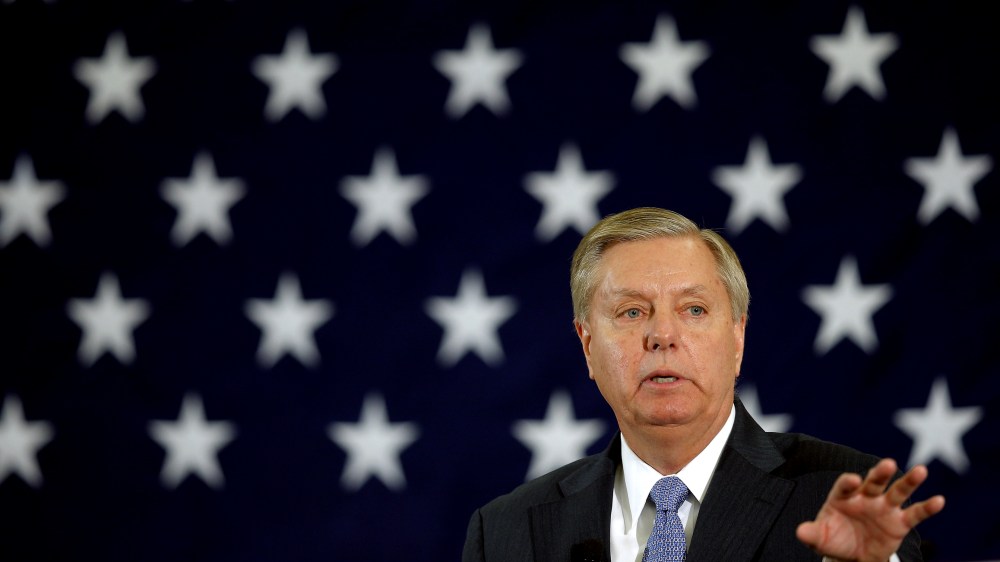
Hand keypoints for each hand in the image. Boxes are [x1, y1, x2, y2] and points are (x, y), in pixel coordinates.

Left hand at [796, 458, 944, 561]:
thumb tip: (800, 531)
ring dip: (909, 481)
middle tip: (889, 463)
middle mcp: (865, 497)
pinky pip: (915, 513)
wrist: (853, 554)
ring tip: (921, 470)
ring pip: (897, 491)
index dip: (848, 482)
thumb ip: (812, 532)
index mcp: (843, 497)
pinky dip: (927, 507)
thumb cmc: (834, 539)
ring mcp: (884, 507)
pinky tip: (939, 500)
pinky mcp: (899, 522)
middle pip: (874, 482)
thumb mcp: (821, 538)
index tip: (851, 480)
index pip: (844, 486)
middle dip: (880, 473)